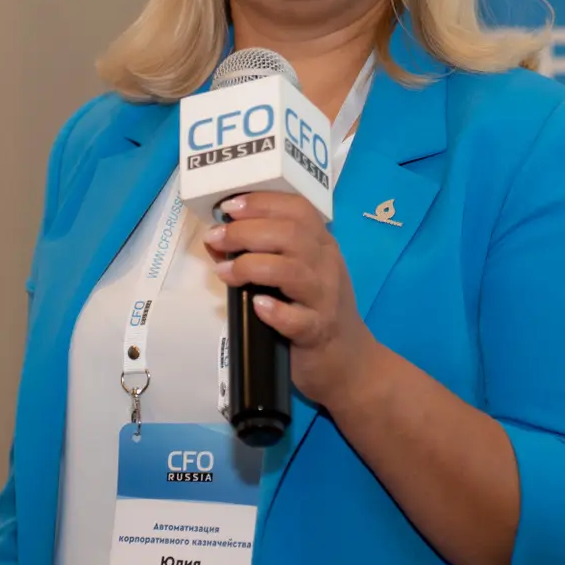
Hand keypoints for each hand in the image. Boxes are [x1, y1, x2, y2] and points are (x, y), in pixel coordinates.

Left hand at [203, 191, 381, 411]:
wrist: (349, 361)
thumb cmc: (314, 312)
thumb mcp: (292, 277)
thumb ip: (260, 255)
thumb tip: (215, 240)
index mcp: (321, 245)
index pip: (298, 210)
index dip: (262, 203)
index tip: (229, 206)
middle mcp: (327, 265)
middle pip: (290, 234)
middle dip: (246, 231)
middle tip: (217, 237)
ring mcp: (325, 298)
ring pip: (291, 270)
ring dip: (252, 266)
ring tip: (224, 272)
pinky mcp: (318, 331)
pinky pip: (297, 318)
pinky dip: (275, 310)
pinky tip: (258, 305)